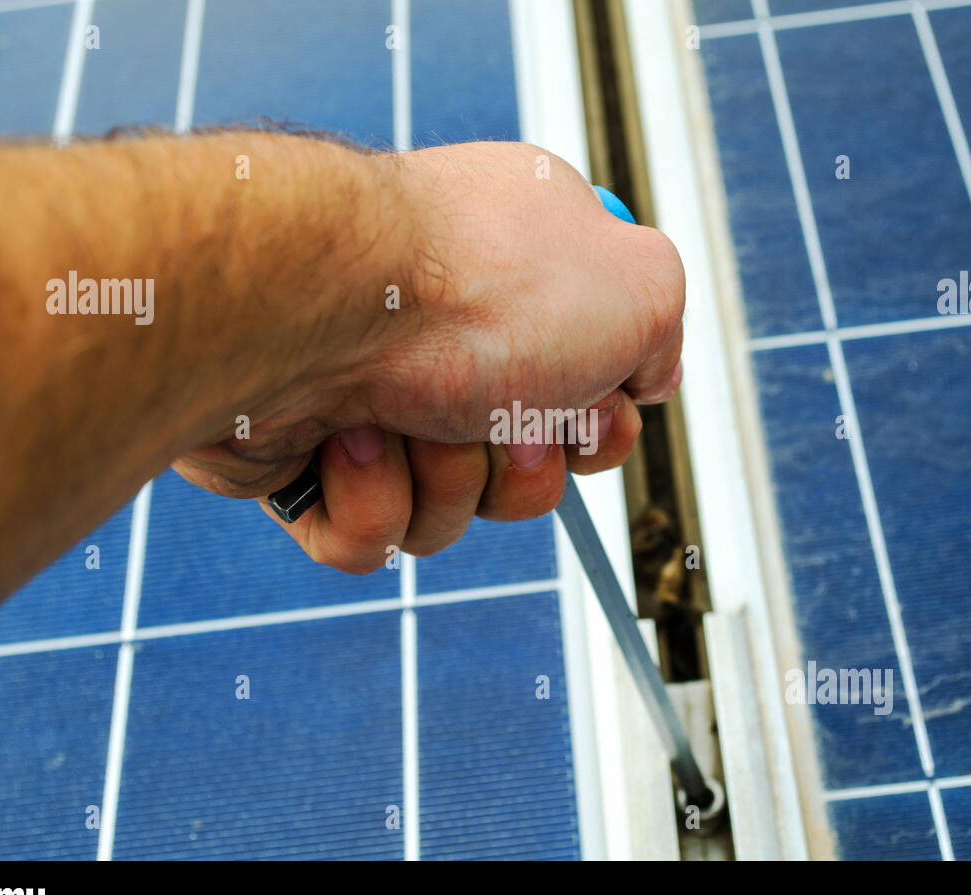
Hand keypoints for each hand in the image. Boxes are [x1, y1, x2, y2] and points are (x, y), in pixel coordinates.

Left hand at [172, 140, 684, 571]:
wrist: (318, 306)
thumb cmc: (475, 288)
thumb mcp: (642, 288)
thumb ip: (663, 336)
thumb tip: (642, 382)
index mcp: (524, 282)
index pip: (588, 393)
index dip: (599, 426)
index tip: (589, 407)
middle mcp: (449, 337)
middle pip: (524, 468)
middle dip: (524, 466)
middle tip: (501, 417)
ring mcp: (376, 396)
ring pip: (449, 510)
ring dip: (448, 479)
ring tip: (409, 415)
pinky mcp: (307, 461)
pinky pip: (371, 537)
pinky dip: (372, 502)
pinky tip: (348, 441)